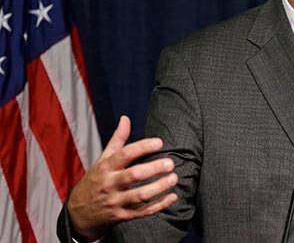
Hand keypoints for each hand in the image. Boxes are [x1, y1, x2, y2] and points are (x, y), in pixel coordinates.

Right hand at [67, 116, 178, 239]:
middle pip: (133, 176)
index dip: (142, 147)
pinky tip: (172, 196)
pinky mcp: (122, 216)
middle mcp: (110, 184)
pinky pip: (143, 212)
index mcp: (106, 168)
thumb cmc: (96, 181)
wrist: (78, 213)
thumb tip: (126, 118)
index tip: (159, 142)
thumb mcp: (102, 160)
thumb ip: (117, 140)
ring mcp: (116, 201)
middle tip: (170, 163)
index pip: (124, 155)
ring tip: (173, 178)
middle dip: (153, 169)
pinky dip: (159, 205)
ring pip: (140, 196)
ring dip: (159, 188)